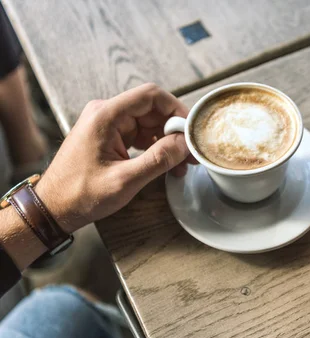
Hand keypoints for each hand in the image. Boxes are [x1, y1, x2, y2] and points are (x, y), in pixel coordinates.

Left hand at [36, 83, 195, 232]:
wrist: (53, 207)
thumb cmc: (81, 194)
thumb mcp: (125, 180)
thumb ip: (158, 159)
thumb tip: (185, 144)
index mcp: (106, 116)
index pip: (151, 96)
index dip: (177, 109)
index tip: (192, 129)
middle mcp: (106, 113)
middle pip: (152, 109)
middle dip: (175, 130)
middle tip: (191, 153)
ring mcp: (108, 124)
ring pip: (149, 123)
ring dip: (167, 141)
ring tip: (181, 164)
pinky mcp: (109, 137)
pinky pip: (140, 134)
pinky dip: (156, 147)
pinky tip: (167, 165)